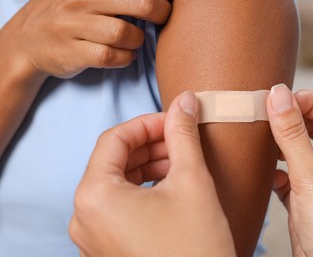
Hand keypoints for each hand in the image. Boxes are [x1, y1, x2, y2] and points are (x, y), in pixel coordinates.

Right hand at [0, 0, 170, 78]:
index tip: (166, 0)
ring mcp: (74, 26)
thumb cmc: (66, 15)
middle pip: (140, 1)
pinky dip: (125, 58)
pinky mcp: (73, 52)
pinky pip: (111, 56)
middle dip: (160, 11)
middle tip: (162, 18)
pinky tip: (124, 56)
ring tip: (133, 41)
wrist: (26, 42)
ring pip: (125, 32)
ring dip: (138, 40)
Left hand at [69, 92, 235, 256]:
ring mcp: (93, 235)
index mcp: (95, 196)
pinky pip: (120, 205)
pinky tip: (170, 185)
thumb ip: (183, 134)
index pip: (115, 139)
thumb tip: (185, 102)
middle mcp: (85, 217)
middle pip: (115, 161)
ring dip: (149, 166)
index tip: (173, 119)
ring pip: (118, 183)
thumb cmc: (195, 248)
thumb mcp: (192, 181)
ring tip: (180, 160)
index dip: (147, 123)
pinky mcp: (107, 247)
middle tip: (180, 138)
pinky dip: (143, 189)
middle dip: (150, 144)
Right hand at [267, 84, 312, 255]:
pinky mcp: (307, 202)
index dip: (305, 102)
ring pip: (299, 154)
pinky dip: (277, 173)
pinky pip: (290, 178)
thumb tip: (278, 96)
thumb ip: (291, 134)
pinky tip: (267, 174)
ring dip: (280, 147)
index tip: (278, 99)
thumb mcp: (312, 176)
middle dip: (289, 122)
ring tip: (260, 139)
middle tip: (263, 114)